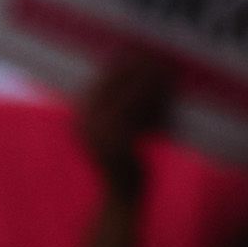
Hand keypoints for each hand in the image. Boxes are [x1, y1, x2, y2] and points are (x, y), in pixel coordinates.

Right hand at [73, 47, 170, 202]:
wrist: (123, 200)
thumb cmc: (125, 160)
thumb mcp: (115, 129)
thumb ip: (116, 103)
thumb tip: (133, 62)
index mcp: (79, 115)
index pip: (101, 77)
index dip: (123, 61)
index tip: (142, 47)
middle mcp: (83, 122)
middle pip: (113, 81)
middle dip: (137, 65)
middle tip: (159, 52)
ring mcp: (97, 133)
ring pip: (128, 95)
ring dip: (150, 80)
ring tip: (167, 70)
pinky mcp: (116, 144)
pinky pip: (138, 113)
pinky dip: (154, 101)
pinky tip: (168, 94)